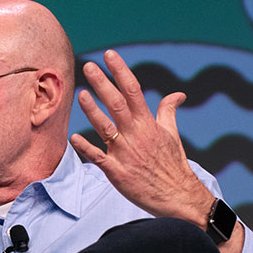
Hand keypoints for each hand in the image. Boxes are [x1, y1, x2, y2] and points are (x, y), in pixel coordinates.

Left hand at [70, 49, 211, 225]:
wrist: (177, 196)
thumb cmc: (172, 164)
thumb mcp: (172, 135)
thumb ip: (169, 112)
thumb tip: (178, 94)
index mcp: (148, 124)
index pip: (133, 91)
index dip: (121, 72)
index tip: (110, 56)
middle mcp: (136, 135)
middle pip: (118, 104)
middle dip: (103, 84)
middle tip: (88, 66)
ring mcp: (126, 153)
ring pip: (106, 128)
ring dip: (93, 111)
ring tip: (81, 94)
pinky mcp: (117, 172)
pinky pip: (98, 158)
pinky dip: (86, 148)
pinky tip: (74, 137)